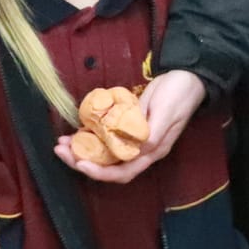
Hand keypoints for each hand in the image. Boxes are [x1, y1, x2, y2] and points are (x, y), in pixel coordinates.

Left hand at [54, 69, 208, 182]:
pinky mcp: (129, 126)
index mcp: (152, 150)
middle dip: (82, 162)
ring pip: (104, 153)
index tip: (79, 163)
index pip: (123, 172)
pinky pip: (107, 138)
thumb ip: (152, 134)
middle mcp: (141, 150)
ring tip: (62, 142)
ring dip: (82, 150)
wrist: (188, 76)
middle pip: (109, 166)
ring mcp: (134, 138)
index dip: (100, 172)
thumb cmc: (179, 93)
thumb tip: (135, 151)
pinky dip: (90, 138)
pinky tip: (77, 132)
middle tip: (60, 150)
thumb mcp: (166, 112)